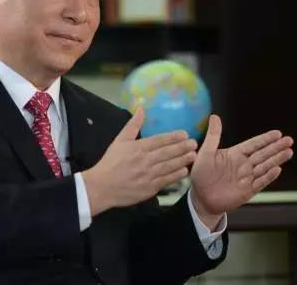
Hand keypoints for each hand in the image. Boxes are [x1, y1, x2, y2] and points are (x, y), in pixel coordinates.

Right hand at [82, 107, 197, 215]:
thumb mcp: (119, 140)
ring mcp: (148, 175)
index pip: (159, 141)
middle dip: (182, 147)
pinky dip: (176, 176)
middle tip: (194, 143)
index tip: (185, 134)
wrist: (102, 187)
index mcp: (138, 148)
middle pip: (167, 153)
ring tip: (193, 155)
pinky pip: (166, 181)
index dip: (173, 137)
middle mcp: (145, 161)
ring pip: (169, 166)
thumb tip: (141, 108)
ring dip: (182, 160)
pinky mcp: (149, 188)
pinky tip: (184, 171)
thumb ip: (133, 125)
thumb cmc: (111, 162)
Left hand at [190, 114, 293, 223]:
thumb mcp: (206, 153)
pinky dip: (268, 176)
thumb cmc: (201, 175)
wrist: (200, 198)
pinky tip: (277, 169)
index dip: (265, 139)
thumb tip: (214, 116)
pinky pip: (260, 182)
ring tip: (288, 151)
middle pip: (263, 154)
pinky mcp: (248, 191)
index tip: (278, 133)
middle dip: (276, 147)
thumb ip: (213, 136)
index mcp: (235, 154)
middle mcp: (244, 164)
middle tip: (289, 140)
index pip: (254, 144)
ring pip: (265, 166)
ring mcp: (247, 178)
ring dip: (277, 159)